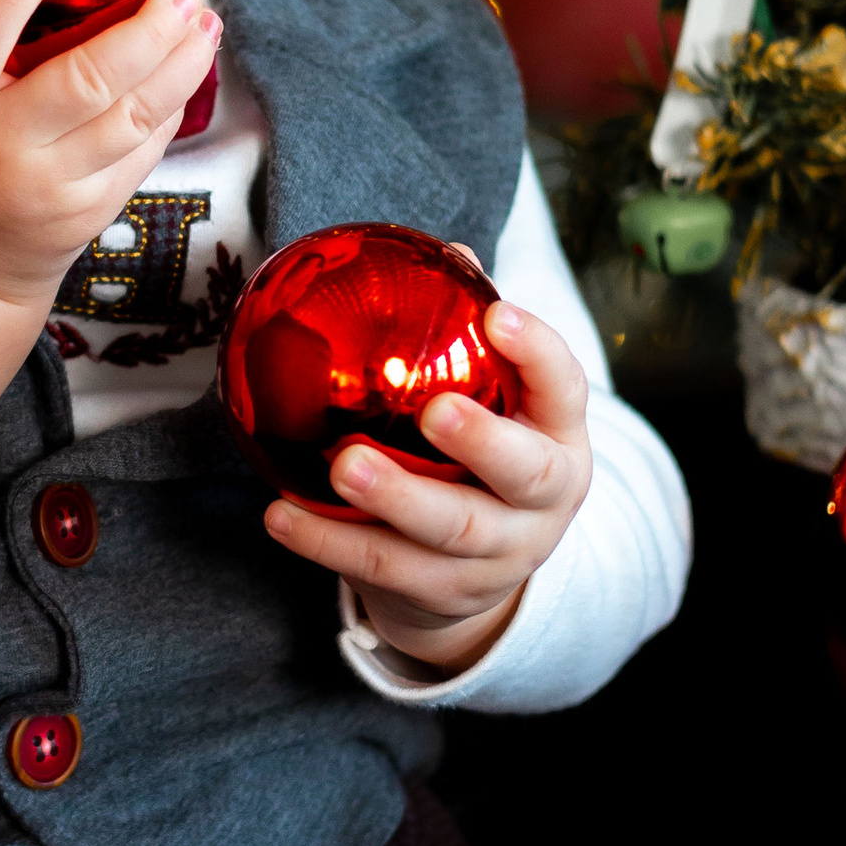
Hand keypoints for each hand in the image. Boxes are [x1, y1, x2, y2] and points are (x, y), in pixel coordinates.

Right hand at [0, 0, 219, 474]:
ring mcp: (47, 187)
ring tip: (205, 19)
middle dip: (142, 35)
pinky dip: (172, 108)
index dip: (5, 3)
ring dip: (178, 68)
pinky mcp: (88, 213)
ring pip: (129, 120)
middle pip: (81, 85)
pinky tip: (191, 66)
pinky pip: (142, 153)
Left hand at [260, 297, 591, 678]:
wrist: (482, 574)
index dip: (538, 353)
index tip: (498, 316)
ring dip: (395, 498)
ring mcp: (499, 554)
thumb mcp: (492, 402)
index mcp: (559, 437)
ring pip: (451, 531)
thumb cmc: (477, 457)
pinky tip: (280, 516)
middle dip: (480, 441)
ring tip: (342, 466)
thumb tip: (444, 252)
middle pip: (522, 473)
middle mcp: (543, 500)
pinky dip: (328, 544)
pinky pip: (385, 569)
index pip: (565, 388)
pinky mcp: (445, 592)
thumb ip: (465, 336)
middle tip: (432, 411)